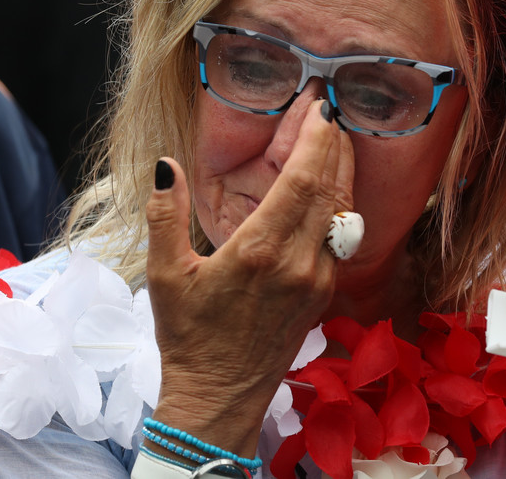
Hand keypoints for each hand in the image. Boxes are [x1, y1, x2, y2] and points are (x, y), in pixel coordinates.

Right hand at [144, 102, 352, 452]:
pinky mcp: (325, 292)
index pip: (301, 182)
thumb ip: (165, 215)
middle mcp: (298, 262)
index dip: (316, 141)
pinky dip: (338, 203)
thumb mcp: (164, 275)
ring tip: (335, 138)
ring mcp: (317, 278)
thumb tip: (166, 165)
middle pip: (330, 189)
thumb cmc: (188, 336)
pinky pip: (340, 236)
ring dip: (341, 171)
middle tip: (330, 111)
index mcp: (259, 251)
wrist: (221, 396)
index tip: (320, 109)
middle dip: (334, 145)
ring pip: (341, 212)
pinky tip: (330, 186)